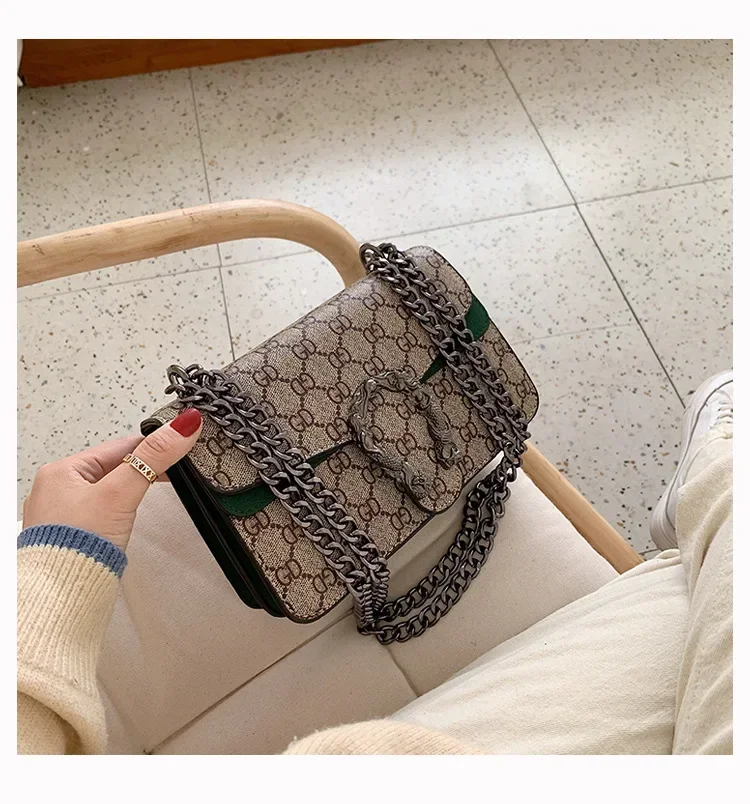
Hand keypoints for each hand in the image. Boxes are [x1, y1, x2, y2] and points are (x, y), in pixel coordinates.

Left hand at [22, 409, 202, 550]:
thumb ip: (153, 457)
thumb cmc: (76, 546)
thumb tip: (183, 425)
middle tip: (171, 473)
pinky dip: (118, 509)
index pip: (119, 447)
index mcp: (62, 471)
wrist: (60, 597)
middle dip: (142, 470)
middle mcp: (57, 489)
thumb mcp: (121, 492)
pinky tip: (125, 516)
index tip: (178, 447)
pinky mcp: (70, 536)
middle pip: (114, 467)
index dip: (152, 448)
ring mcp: (62, 514)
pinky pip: (100, 511)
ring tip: (151, 492)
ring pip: (107, 490)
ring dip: (130, 490)